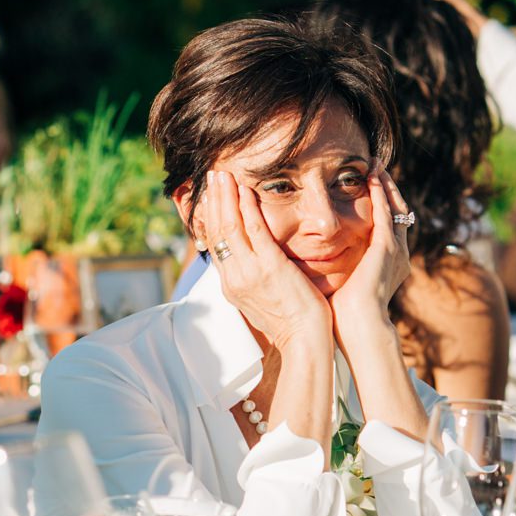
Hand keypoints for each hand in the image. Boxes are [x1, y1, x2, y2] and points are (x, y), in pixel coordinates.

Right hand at [202, 170, 333, 358]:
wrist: (304, 341)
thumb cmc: (291, 322)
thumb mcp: (264, 299)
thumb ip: (255, 278)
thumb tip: (253, 263)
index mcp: (231, 285)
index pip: (215, 244)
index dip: (212, 217)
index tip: (211, 196)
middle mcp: (234, 278)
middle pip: (217, 231)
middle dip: (214, 200)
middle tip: (213, 176)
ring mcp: (249, 272)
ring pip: (230, 226)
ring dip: (225, 196)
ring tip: (223, 174)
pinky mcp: (269, 267)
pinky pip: (253, 230)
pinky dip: (247, 207)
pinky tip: (246, 190)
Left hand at [328, 172, 411, 347]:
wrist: (358, 329)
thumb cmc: (344, 317)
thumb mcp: (340, 285)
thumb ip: (332, 269)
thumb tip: (308, 262)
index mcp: (386, 264)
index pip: (385, 226)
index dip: (378, 205)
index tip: (366, 188)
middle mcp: (397, 254)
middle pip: (396, 212)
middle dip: (387, 189)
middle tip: (376, 168)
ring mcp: (395, 251)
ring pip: (395, 207)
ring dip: (385, 185)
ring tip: (377, 165)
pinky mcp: (387, 249)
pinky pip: (386, 213)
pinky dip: (380, 194)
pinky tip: (373, 177)